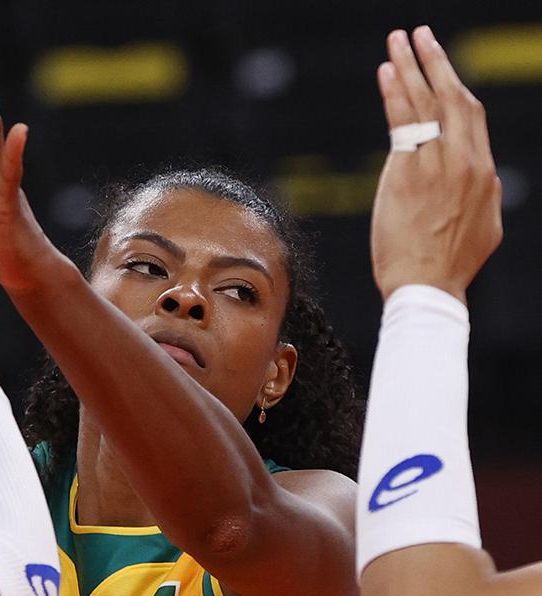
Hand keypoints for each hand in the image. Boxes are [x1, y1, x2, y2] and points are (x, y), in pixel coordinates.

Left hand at [371, 26, 501, 303]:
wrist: (426, 287)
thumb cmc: (449, 264)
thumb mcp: (485, 227)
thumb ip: (483, 195)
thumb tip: (485, 178)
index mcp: (484, 173)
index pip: (469, 116)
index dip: (453, 85)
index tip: (438, 65)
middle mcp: (464, 162)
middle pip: (452, 98)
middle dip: (435, 61)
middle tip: (418, 34)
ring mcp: (436, 165)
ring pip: (425, 103)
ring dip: (410, 66)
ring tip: (397, 40)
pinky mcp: (406, 173)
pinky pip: (401, 123)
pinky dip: (394, 94)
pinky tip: (386, 72)